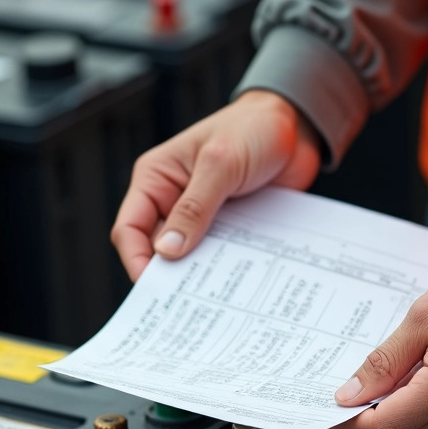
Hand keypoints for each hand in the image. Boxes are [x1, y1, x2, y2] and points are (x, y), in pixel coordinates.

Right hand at [111, 90, 321, 280]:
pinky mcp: (229, 227)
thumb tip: (167, 251)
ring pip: (190, 258)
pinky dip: (227, 270)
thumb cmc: (252, 128)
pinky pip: (221, 256)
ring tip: (215, 298)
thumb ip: (195, 207)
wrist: (297, 126)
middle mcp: (173, 200)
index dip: (136, 259)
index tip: (152, 289)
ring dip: (201, 276)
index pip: (130, 228)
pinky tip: (238, 285)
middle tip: (187, 303)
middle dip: (169, 275)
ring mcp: (202, 216)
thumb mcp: (221, 164)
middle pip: (158, 250)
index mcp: (156, 179)